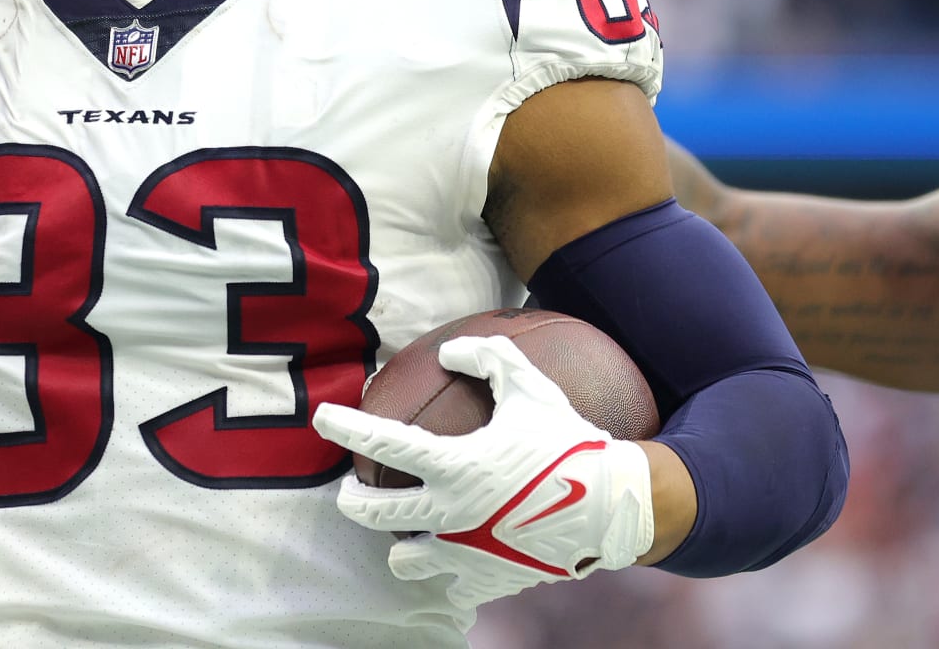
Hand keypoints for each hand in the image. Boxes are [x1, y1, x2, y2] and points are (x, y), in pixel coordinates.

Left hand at [312, 335, 654, 610]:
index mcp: (454, 466)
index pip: (382, 445)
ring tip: (403, 533)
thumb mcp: (531, 387)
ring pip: (406, 560)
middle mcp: (451, 514)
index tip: (322, 418)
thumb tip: (451, 349)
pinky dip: (448, 576)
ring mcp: (467, 553)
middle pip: (375, 513)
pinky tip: (451, 564)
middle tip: (351, 491)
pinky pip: (453, 588)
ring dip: (399, 545)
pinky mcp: (489, 581)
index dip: (346, 428)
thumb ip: (488, 356)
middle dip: (352, 501)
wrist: (616, 508)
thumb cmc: (570, 442)